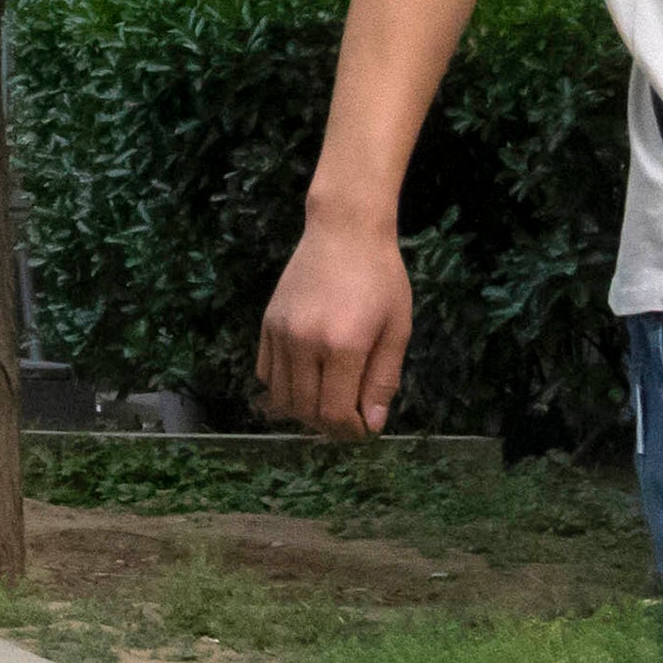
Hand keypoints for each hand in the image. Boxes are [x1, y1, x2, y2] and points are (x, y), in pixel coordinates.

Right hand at [257, 214, 414, 435]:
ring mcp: (280, 333)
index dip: (349, 431)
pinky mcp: (267, 324)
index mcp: (343, 346)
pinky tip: (306, 379)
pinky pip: (265, 372)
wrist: (344, 231)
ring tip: (327, 401)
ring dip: (304, 410)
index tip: (363, 430)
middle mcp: (304, 343)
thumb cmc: (381, 278)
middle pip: (305, 410)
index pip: (335, 412)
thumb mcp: (397, 328)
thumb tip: (373, 424)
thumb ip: (383, 378)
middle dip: (328, 425)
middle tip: (349, 419)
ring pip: (280, 396)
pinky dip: (283, 387)